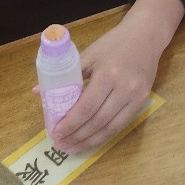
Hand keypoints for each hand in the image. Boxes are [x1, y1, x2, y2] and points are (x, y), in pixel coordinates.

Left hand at [50, 0, 183, 152]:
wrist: (145, 36)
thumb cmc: (114, 43)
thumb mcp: (90, 54)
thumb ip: (67, 75)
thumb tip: (39, 92)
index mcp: (109, 75)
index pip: (87, 106)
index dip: (71, 123)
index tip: (56, 133)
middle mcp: (125, 89)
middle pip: (98, 121)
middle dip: (77, 136)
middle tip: (61, 144)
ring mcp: (136, 97)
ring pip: (111, 128)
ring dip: (90, 141)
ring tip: (72, 148)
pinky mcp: (142, 102)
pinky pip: (121, 124)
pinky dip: (104, 135)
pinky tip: (91, 139)